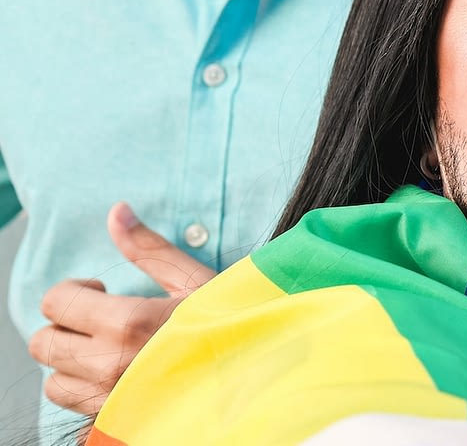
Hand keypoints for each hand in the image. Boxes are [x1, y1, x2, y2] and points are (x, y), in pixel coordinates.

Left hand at [28, 202, 217, 416]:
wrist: (257, 373)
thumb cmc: (230, 323)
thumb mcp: (193, 280)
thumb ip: (149, 248)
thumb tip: (117, 211)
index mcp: (128, 323)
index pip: (56, 302)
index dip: (72, 291)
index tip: (101, 291)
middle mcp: (110, 364)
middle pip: (44, 342)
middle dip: (66, 324)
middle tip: (100, 318)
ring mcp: (109, 398)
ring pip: (53, 379)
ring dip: (72, 360)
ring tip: (106, 348)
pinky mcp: (114, 419)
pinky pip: (73, 405)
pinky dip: (83, 387)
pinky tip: (113, 373)